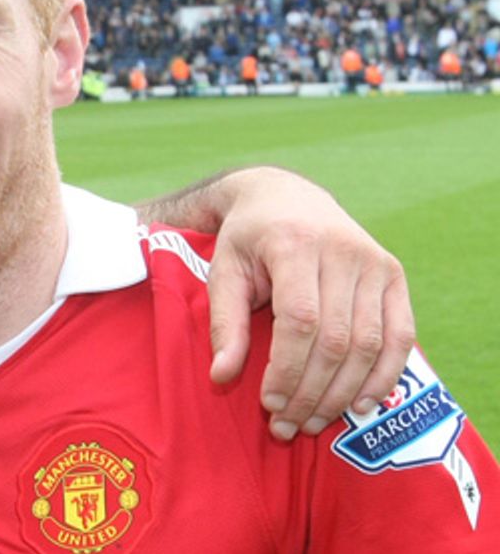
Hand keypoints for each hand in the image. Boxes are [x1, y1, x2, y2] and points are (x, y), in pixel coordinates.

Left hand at [201, 167, 414, 439]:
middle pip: (337, 340)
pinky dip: (383, 376)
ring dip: (344, 394)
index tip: (268, 404)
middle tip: (289, 426)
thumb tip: (222, 377)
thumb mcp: (223, 271)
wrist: (285, 196)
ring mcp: (375, 262)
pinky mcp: (394, 275)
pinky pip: (400, 336)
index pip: (301, 321)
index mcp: (295, 244)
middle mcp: (343, 250)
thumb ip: (223, 323)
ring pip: (369, 344)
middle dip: (312, 392)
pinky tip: (361, 404)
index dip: (288, 370)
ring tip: (315, 422)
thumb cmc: (247, 239)